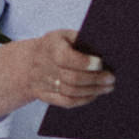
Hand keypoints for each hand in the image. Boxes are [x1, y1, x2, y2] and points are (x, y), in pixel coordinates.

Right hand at [0, 30, 114, 111]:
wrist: (27, 61)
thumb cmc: (55, 46)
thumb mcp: (64, 35)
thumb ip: (82, 40)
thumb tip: (106, 49)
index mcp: (50, 46)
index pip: (66, 58)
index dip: (85, 63)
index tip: (101, 63)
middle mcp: (44, 65)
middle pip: (71, 78)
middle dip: (95, 79)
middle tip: (111, 78)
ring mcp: (42, 83)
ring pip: (70, 92)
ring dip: (93, 91)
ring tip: (108, 87)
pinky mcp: (44, 95)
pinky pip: (66, 102)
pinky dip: (83, 100)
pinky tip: (95, 94)